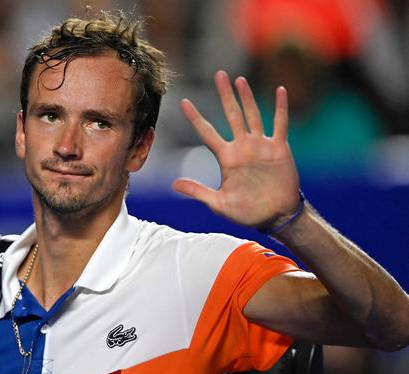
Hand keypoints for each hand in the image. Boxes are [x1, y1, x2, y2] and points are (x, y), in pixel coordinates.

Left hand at [172, 70, 300, 228]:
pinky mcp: (279, 149)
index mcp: (226, 158)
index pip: (207, 133)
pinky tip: (280, 91)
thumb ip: (198, 191)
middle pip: (231, 115)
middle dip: (224, 95)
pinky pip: (279, 124)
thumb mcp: (218, 203)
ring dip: (247, 98)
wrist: (274, 216)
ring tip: (240, 80)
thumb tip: (174, 184)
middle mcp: (242, 147)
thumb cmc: (246, 212)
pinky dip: (280, 108)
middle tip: (219, 74)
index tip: (184, 102)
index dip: (196, 118)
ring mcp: (260, 146)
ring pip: (252, 115)